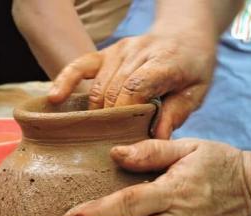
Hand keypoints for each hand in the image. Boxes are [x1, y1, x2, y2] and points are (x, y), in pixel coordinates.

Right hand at [49, 30, 215, 138]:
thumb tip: (158, 138)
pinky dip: (65, 81)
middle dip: (111, 120)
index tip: (124, 136)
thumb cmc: (192, 67)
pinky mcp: (107, 53)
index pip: (136, 86)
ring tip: (96, 134)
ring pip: (98, 85)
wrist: (184, 35)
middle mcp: (138, 52)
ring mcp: (120, 50)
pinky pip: (81, 65)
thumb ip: (177, 113)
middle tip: (112, 144)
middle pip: (114, 90)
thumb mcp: (196, 91)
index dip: (126, 112)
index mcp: (164, 61)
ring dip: (96, 112)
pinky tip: (54, 98)